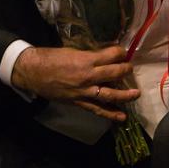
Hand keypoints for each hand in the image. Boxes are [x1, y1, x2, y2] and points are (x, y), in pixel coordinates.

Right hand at [10, 45, 139, 122]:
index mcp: (86, 59)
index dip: (121, 53)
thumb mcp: (73, 50)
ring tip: (136, 94)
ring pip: (110, 94)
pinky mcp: (78, 102)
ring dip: (125, 95)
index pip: (112, 55)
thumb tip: (105, 55)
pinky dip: (110, 113)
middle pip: (115, 73)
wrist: (33, 72)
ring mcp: (84, 91)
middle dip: (126, 70)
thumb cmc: (51, 58)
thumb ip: (90, 54)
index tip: (123, 53)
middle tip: (130, 69)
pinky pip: (97, 109)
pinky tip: (122, 117)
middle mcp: (88, 76)